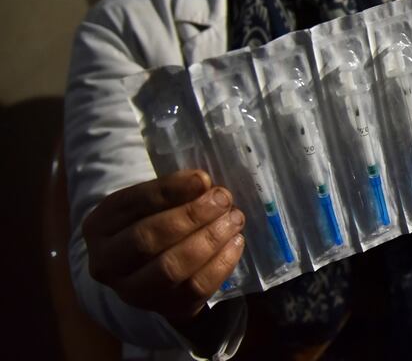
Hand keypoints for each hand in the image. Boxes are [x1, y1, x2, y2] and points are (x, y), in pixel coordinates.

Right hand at [83, 169, 245, 324]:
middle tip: (223, 199)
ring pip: (171, 268)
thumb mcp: (152, 202)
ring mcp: (133, 292)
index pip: (131, 204)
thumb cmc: (154, 221)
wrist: (153, 270)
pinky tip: (236, 242)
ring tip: (234, 219)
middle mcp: (106, 263)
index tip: (203, 179)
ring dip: (209, 239)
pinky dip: (221, 263)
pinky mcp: (165, 308)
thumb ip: (174, 191)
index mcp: (99, 226)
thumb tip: (202, 183)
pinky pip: (196, 288)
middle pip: (147, 239)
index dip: (169, 191)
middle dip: (191, 216)